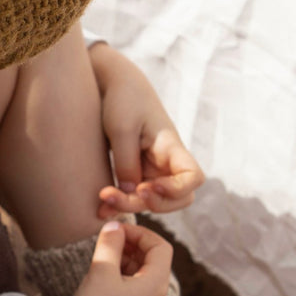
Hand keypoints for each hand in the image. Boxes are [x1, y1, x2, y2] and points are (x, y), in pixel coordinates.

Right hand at [74, 221, 171, 295]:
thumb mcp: (101, 270)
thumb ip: (110, 243)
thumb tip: (115, 226)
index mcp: (156, 285)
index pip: (160, 248)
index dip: (141, 233)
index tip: (118, 229)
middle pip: (154, 262)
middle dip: (134, 246)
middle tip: (110, 239)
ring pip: (144, 276)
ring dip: (127, 260)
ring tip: (104, 255)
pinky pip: (136, 290)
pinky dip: (124, 276)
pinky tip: (105, 275)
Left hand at [90, 45, 204, 216]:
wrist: (113, 86)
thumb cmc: (123, 100)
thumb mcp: (121, 128)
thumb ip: (127, 161)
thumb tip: (130, 192)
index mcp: (171, 146)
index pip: (193, 177)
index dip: (178, 189)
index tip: (150, 187)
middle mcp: (167, 163)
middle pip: (177, 198)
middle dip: (150, 205)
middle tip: (116, 196)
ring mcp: (154, 170)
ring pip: (154, 202)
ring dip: (131, 206)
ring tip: (103, 201)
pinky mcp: (137, 174)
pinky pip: (135, 196)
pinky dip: (121, 204)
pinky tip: (101, 209)